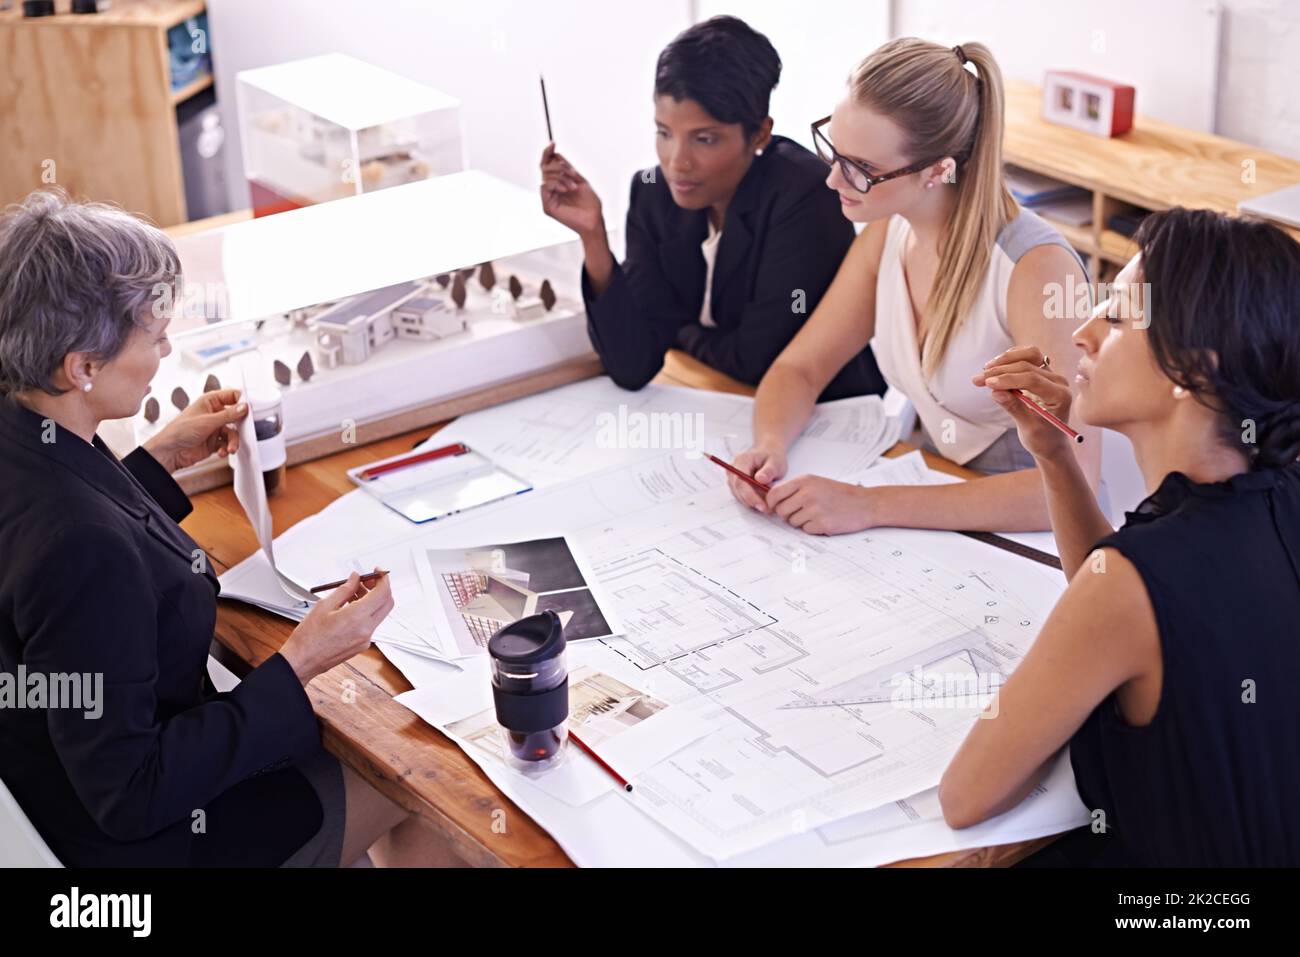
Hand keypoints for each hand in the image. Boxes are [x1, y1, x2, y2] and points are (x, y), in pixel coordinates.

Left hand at [144, 388, 247, 472]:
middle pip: (235, 416)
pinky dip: (226, 448)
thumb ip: (228, 415)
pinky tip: (221, 451)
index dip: (242, 401)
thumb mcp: (208, 421)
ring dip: (233, 442)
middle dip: (240, 426)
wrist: (170, 452)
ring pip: (233, 432)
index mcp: (210, 402)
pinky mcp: (214, 442)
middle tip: (245, 430)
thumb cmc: (179, 431)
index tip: (250, 409)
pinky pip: (227, 443)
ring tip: (230, 448)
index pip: (232, 396)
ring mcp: (214, 428)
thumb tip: (243, 407)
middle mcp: (213, 414)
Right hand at [279, 570, 393, 684]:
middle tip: (367, 580)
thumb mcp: (324, 606)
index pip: (383, 593)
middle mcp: (366, 630)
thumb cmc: (309, 637)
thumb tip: (355, 579)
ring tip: (353, 592)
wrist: (302, 661)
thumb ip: (345, 590)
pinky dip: (366, 612)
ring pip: (379, 613)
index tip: (377, 572)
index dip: (383, 579)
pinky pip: (371, 624)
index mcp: (357, 618)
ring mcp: (366, 639)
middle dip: (380, 588)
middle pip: (387, 603)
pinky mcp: (362, 645)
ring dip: (372, 600)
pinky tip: (350, 607)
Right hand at [540, 142, 603, 237]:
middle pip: (545, 167)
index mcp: (558, 182)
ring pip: (545, 176)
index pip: (547, 165)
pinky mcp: (547, 206)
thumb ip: (567, 168)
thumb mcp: (580, 180)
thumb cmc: (590, 203)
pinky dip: (556, 184)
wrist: (594, 220)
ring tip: (574, 186)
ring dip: (561, 177)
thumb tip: (556, 154)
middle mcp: (551, 189)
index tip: (553, 143)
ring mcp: (548, 198)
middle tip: (573, 173)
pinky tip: (566, 189)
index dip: (548, 153)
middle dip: (559, 166)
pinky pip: (545, 187)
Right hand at [726, 445, 787, 512]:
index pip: (740, 482)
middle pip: (738, 491)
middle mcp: (733, 470)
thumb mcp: (776, 462)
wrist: (768, 452)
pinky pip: (741, 497)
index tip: (762, 506)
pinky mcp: (735, 485)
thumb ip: (769, 471)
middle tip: (768, 508)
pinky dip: (752, 500)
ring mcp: (732, 478)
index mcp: (742, 461)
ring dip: (753, 502)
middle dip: (753, 502)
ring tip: (768, 500)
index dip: (750, 496)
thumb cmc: (772, 456)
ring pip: (739, 496)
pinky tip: (762, 499)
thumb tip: (760, 479)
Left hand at [765, 475, 875, 534]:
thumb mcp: (816, 483)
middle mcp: (807, 494)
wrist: (866, 503)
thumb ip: (795, 489)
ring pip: (792, 522)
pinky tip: (824, 520)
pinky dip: (812, 528)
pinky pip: (805, 530)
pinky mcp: (822, 523)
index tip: (773, 509)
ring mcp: (814, 509)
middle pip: (781, 511)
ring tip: (817, 514)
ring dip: (801, 522)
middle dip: (788, 515)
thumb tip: (772, 501)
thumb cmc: (840, 494)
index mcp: (804, 481)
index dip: (771, 504)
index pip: (774, 494)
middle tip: (802, 512)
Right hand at [970, 346, 1073, 462]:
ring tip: (985, 370)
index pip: (1032, 379)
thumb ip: (1014, 408)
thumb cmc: (1042, 440)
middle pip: (1028, 365)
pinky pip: (1029, 357)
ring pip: (1029, 355)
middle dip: (1000, 371)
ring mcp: (1052, 375)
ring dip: (1005, 360)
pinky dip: (1011, 360)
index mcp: (1060, 396)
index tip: (987, 384)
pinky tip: (996, 367)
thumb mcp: (1028, 429)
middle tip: (977, 380)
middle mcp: (1058, 382)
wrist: (1051, 442)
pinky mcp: (1043, 373)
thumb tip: (995, 392)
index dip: (1008, 379)